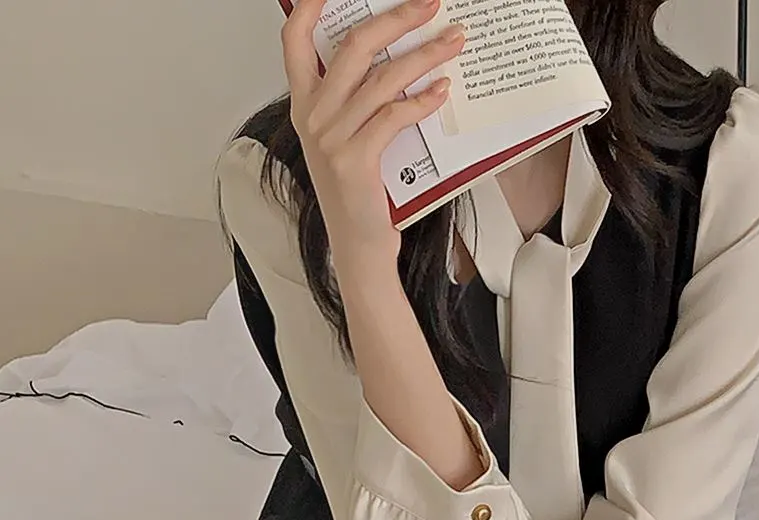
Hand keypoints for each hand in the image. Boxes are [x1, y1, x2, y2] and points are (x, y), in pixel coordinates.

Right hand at [284, 0, 465, 267]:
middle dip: (397, 18)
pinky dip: (423, 99)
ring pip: (384, 77)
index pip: (294, 41)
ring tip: (453, 42)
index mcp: (305, 105)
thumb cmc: (357, 192)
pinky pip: (395, 115)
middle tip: (429, 4)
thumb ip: (355, 100)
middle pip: (355, 45)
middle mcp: (314, 116)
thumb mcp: (345, 139)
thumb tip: (391, 58)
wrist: (358, 245)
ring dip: (426, 55)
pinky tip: (442, 90)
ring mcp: (332, 137)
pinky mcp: (355, 159)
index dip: (310, 7)